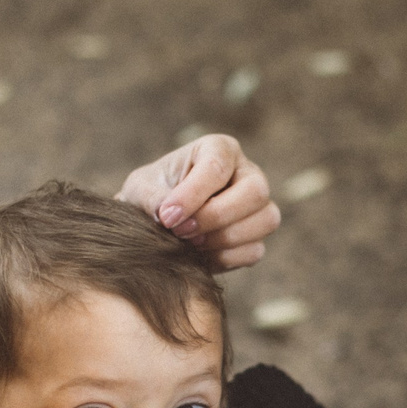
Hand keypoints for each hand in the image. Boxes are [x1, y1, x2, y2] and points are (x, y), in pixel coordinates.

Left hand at [115, 134, 282, 271]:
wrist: (157, 223)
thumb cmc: (152, 195)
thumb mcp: (140, 189)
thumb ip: (150, 198)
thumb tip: (164, 214)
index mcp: (219, 149)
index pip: (218, 166)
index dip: (193, 194)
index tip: (166, 217)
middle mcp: (247, 173)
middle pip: (255, 191)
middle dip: (217, 216)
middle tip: (181, 231)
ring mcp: (257, 206)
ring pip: (266, 220)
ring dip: (224, 238)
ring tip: (189, 243)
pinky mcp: (256, 236)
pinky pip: (255, 250)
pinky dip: (226, 258)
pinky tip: (200, 256)